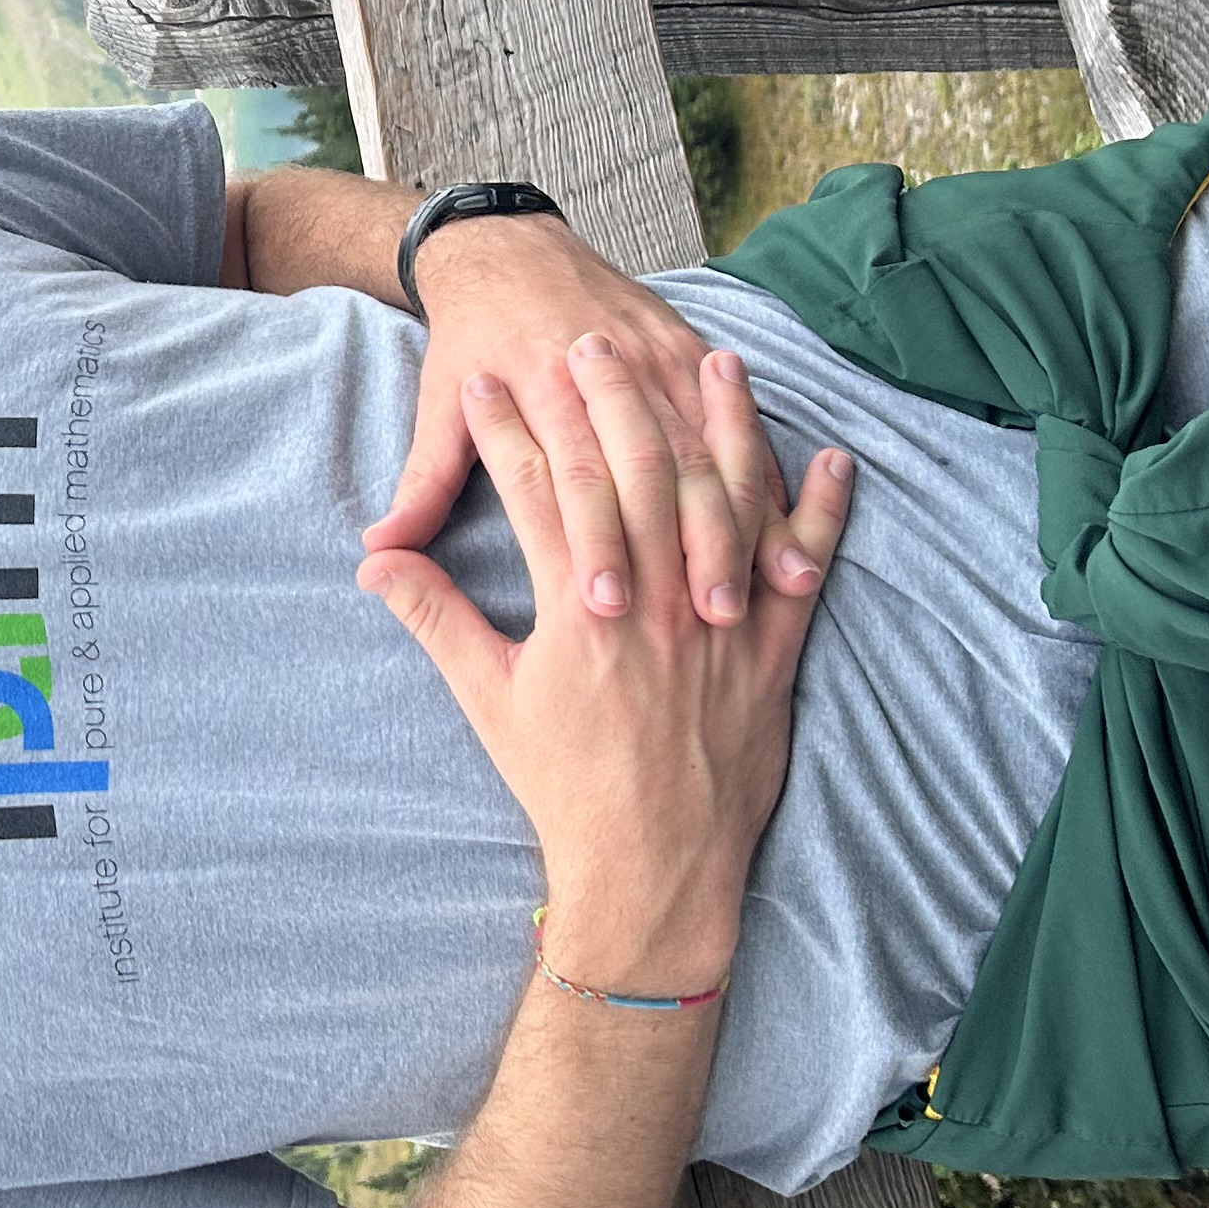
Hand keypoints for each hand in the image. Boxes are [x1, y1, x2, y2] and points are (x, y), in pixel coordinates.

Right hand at [357, 336, 852, 997]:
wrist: (652, 868)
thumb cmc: (565, 785)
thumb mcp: (489, 699)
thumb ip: (435, 620)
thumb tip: (377, 563)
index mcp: (578, 610)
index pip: (537, 492)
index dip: (504, 432)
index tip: (485, 383)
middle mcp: (654, 604)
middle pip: (628, 474)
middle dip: (604, 400)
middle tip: (582, 338)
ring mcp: (721, 625)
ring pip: (724, 501)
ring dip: (723, 427)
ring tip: (715, 360)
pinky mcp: (774, 652)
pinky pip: (808, 569)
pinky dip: (822, 515)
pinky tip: (831, 460)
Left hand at [364, 216, 759, 623]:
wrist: (507, 247)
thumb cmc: (470, 340)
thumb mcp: (438, 406)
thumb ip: (423, 483)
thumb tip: (378, 553)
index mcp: (541, 389)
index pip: (571, 480)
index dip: (592, 544)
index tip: (606, 608)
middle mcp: (607, 371)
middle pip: (658, 470)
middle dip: (685, 544)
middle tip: (704, 617)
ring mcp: (656, 356)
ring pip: (711, 449)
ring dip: (741, 520)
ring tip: (765, 586)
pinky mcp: (688, 350)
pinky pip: (739, 422)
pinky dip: (766, 479)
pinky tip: (788, 534)